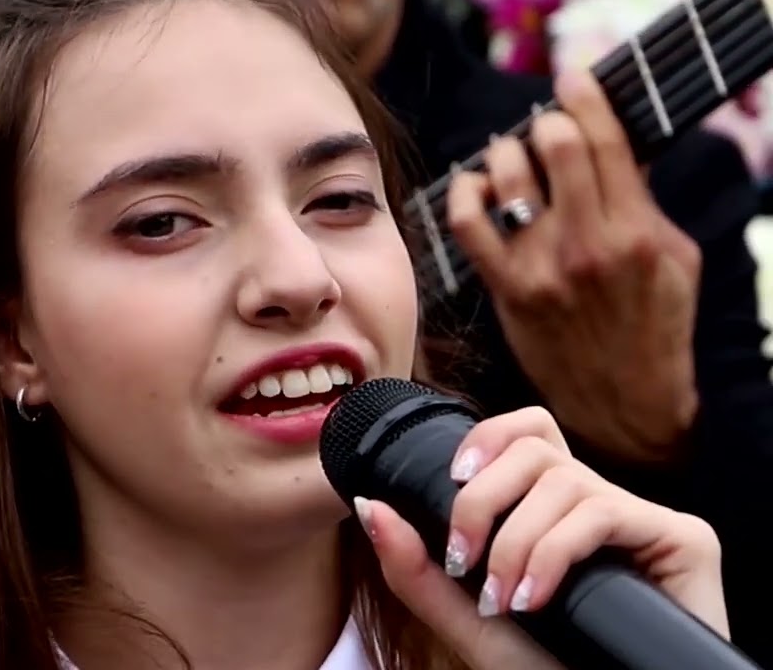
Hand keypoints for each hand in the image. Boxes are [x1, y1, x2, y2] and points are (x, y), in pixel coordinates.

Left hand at [353, 406, 726, 668]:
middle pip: (535, 447)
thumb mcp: (466, 622)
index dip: (487, 437)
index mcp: (555, 513)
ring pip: (563, 480)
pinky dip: (553, 552)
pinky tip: (535, 597)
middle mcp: (601, 506)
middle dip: (482, 500)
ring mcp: (644, 521)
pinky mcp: (685, 540)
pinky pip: (603, 510)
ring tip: (503, 599)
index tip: (452, 482)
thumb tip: (370, 505)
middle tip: (461, 561)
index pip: (527, 434)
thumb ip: (415, 569)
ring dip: (515, 542)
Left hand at [446, 69, 700, 462]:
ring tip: (513, 155)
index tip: (572, 76)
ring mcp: (541, 267)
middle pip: (554, 145)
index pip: (605, 139)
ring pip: (508, 175)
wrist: (626, 403)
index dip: (583, 94)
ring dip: (506, 151)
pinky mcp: (507, 289)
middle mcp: (588, 244)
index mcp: (637, 231)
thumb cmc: (654, 325)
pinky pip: (466, 224)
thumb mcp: (674, 257)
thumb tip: (611, 142)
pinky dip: (465, 192)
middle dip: (546, 120)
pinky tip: (475, 184)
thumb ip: (642, 200)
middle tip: (545, 125)